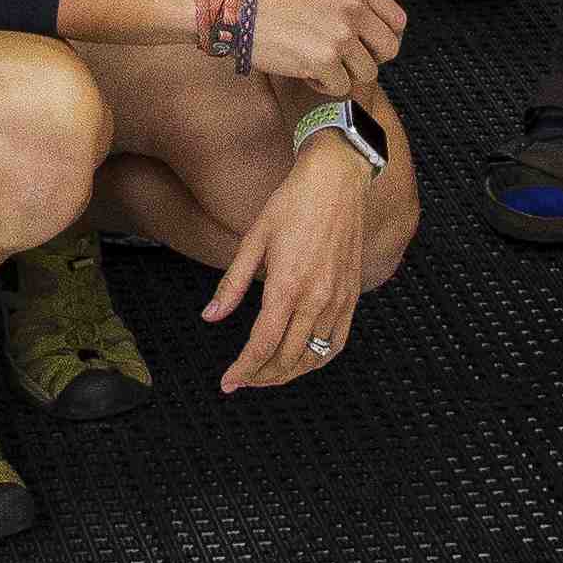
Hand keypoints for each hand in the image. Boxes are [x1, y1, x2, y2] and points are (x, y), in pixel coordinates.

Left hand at [200, 124, 390, 391]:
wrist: (338, 180)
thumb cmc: (292, 203)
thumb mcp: (253, 239)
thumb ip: (232, 285)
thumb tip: (210, 317)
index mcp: (286, 286)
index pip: (262, 345)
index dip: (243, 370)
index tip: (227, 383)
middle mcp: (316, 298)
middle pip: (288, 358)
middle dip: (261, 377)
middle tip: (242, 381)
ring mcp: (339, 299)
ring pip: (314, 356)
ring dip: (289, 374)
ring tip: (267, 376)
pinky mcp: (352, 295)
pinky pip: (338, 342)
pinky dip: (319, 360)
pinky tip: (304, 362)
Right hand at [245, 0, 405, 94]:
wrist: (240, 12)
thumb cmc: (278, 2)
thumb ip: (354, 2)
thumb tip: (378, 32)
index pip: (397, 21)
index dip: (383, 39)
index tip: (366, 47)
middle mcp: (353, 6)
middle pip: (389, 50)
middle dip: (367, 60)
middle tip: (342, 59)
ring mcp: (341, 34)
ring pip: (367, 72)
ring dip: (344, 74)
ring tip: (319, 63)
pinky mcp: (325, 60)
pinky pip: (342, 87)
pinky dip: (325, 86)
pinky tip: (306, 71)